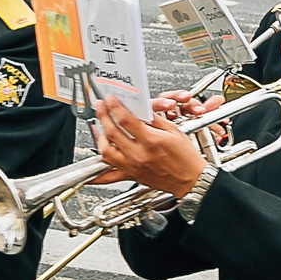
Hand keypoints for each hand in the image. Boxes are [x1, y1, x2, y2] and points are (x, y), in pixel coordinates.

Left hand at [91, 94, 206, 197]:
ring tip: (98, 128)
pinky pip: (109, 177)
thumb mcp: (173, 131)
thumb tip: (140, 109)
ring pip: (106, 152)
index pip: (126, 120)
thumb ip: (153, 119)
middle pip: (112, 133)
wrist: (191, 180)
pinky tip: (89, 173)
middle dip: (103, 116)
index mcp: (151, 141)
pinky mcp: (132, 176)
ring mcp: (133, 167)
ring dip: (99, 138)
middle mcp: (139, 155)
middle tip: (100, 107)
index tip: (111, 99)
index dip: (115, 107)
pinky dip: (96, 176)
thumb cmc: (186, 158)